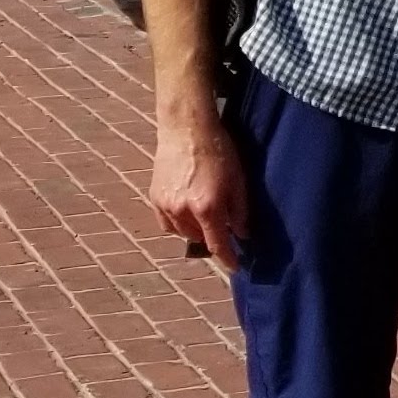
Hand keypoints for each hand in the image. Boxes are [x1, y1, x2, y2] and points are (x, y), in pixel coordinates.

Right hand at [149, 106, 245, 262]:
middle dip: (212, 238)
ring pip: (181, 232)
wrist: (186, 130)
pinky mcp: (154, 197)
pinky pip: (166, 223)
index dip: (227, 259)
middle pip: (199, 238)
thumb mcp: (239, 182)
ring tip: (206, 219)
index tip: (235, 268)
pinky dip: (177, 224)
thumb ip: (240, 212)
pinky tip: (188, 214)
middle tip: (224, 232)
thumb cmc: (219, 152)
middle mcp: (183, 211)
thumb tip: (242, 235)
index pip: (217, 244)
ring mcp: (165, 205)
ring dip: (195, 231)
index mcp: (207, 208)